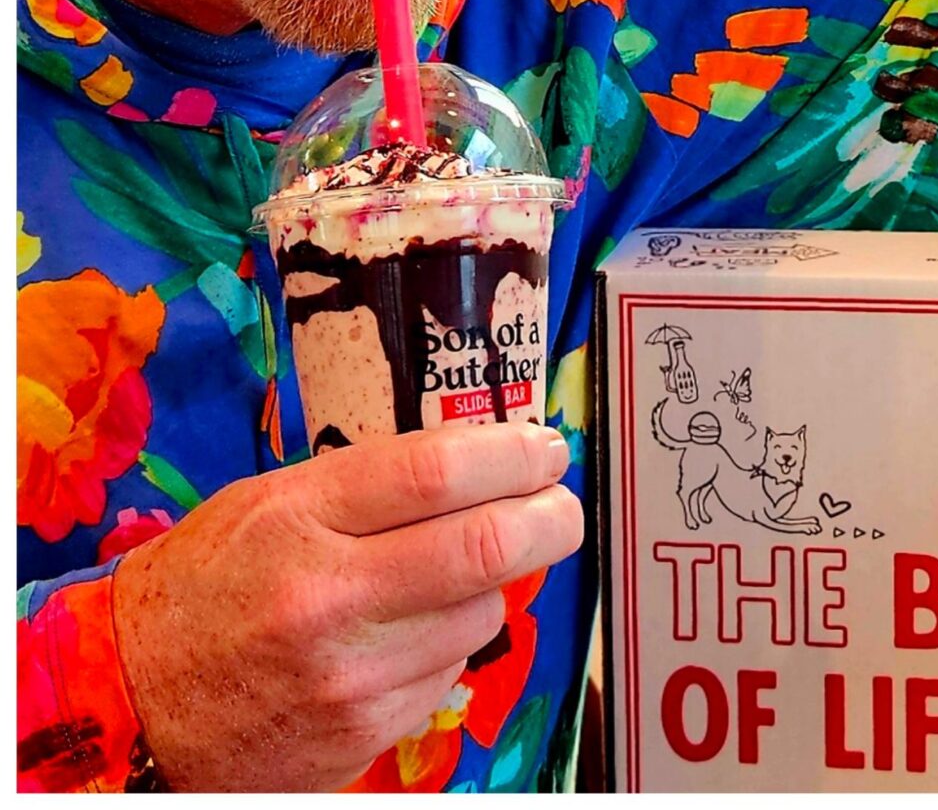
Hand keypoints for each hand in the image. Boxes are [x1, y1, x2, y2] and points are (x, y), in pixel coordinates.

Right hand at [113, 422, 583, 789]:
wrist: (126, 703)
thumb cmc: (207, 583)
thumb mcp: (274, 501)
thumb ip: (376, 481)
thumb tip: (491, 463)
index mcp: (301, 521)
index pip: (442, 472)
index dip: (516, 454)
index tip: (546, 448)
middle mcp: (328, 600)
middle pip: (488, 546)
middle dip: (551, 517)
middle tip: (561, 504)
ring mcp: (348, 678)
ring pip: (481, 614)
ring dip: (491, 587)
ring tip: (452, 573)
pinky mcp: (359, 737)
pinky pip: (446, 675)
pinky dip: (448, 646)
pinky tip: (408, 633)